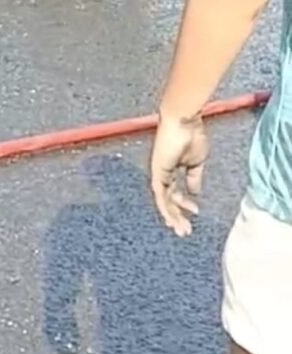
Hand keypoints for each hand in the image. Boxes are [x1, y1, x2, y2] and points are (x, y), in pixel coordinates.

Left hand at [150, 114, 208, 236]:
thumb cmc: (192, 136)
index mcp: (173, 167)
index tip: (195, 212)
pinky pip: (160, 195)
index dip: (183, 203)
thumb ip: (194, 178)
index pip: (175, 190)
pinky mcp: (157, 172)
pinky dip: (165, 208)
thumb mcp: (197, 162)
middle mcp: (163, 171)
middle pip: (168, 198)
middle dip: (177, 215)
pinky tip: (173, 220)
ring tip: (182, 230)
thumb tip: (195, 193)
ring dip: (172, 216)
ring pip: (163, 200)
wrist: (184, 122)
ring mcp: (158, 172)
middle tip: (185, 230)